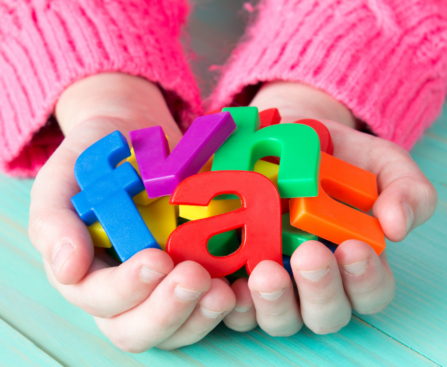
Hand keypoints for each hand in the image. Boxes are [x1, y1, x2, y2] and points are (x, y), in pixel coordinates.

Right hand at [28, 73, 235, 350]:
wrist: (134, 135)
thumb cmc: (95, 157)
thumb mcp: (64, 179)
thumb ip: (54, 222)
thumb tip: (67, 268)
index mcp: (90, 273)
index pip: (101, 300)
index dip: (127, 289)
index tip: (156, 259)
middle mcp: (128, 289)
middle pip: (139, 329)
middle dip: (168, 311)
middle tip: (195, 278)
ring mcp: (166, 284)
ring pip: (179, 327)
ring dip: (202, 316)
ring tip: (224, 291)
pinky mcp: (200, 272)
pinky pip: (213, 302)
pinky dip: (233, 304)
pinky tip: (246, 286)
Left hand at [223, 81, 437, 334]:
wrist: (286, 138)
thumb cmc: (337, 158)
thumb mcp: (381, 164)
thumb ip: (406, 191)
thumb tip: (397, 226)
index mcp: (353, 264)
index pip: (369, 291)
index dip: (365, 279)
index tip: (354, 248)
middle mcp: (313, 282)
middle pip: (323, 314)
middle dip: (318, 290)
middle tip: (310, 255)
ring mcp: (275, 282)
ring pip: (279, 317)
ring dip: (274, 302)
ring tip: (266, 272)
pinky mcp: (238, 274)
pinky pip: (234, 304)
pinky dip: (232, 301)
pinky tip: (230, 282)